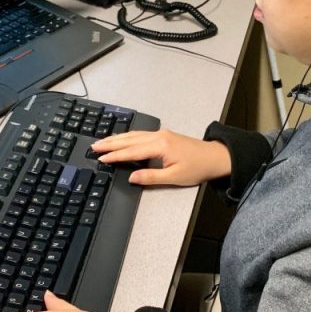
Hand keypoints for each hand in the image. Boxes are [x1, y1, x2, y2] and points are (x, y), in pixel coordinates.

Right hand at [91, 130, 231, 185]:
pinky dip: (128, 137)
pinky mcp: (164, 135)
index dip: (115, 156)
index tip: (102, 158)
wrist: (215, 157)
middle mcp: (158, 136)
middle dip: (111, 143)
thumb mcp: (174, 177)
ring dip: (117, 138)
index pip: (131, 151)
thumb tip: (132, 177)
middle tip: (94, 146)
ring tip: (103, 141)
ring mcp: (161, 134)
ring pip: (134, 135)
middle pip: (129, 140)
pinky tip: (122, 139)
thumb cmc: (198, 168)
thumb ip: (150, 177)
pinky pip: (140, 134)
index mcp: (160, 146)